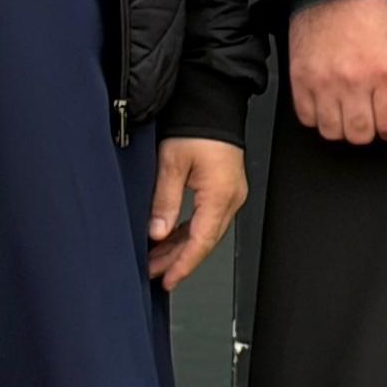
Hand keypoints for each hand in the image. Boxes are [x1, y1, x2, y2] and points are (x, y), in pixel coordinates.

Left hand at [148, 138, 249, 291]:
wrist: (212, 106)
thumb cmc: (196, 128)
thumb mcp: (171, 163)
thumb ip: (165, 201)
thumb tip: (158, 232)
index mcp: (220, 194)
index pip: (201, 241)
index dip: (183, 264)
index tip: (168, 280)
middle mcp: (231, 199)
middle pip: (205, 241)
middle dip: (179, 261)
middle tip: (154, 275)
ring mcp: (231, 196)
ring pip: (207, 233)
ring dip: (182, 249)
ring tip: (157, 261)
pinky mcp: (225, 191)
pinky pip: (208, 221)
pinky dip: (189, 234)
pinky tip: (172, 240)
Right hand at [288, 0, 386, 143]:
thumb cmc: (370, 15)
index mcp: (384, 72)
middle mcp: (354, 80)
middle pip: (360, 134)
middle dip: (369, 131)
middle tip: (369, 118)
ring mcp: (324, 81)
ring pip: (332, 131)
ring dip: (342, 128)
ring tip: (347, 113)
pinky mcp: (301, 79)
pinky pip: (306, 117)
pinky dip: (317, 117)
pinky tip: (327, 105)